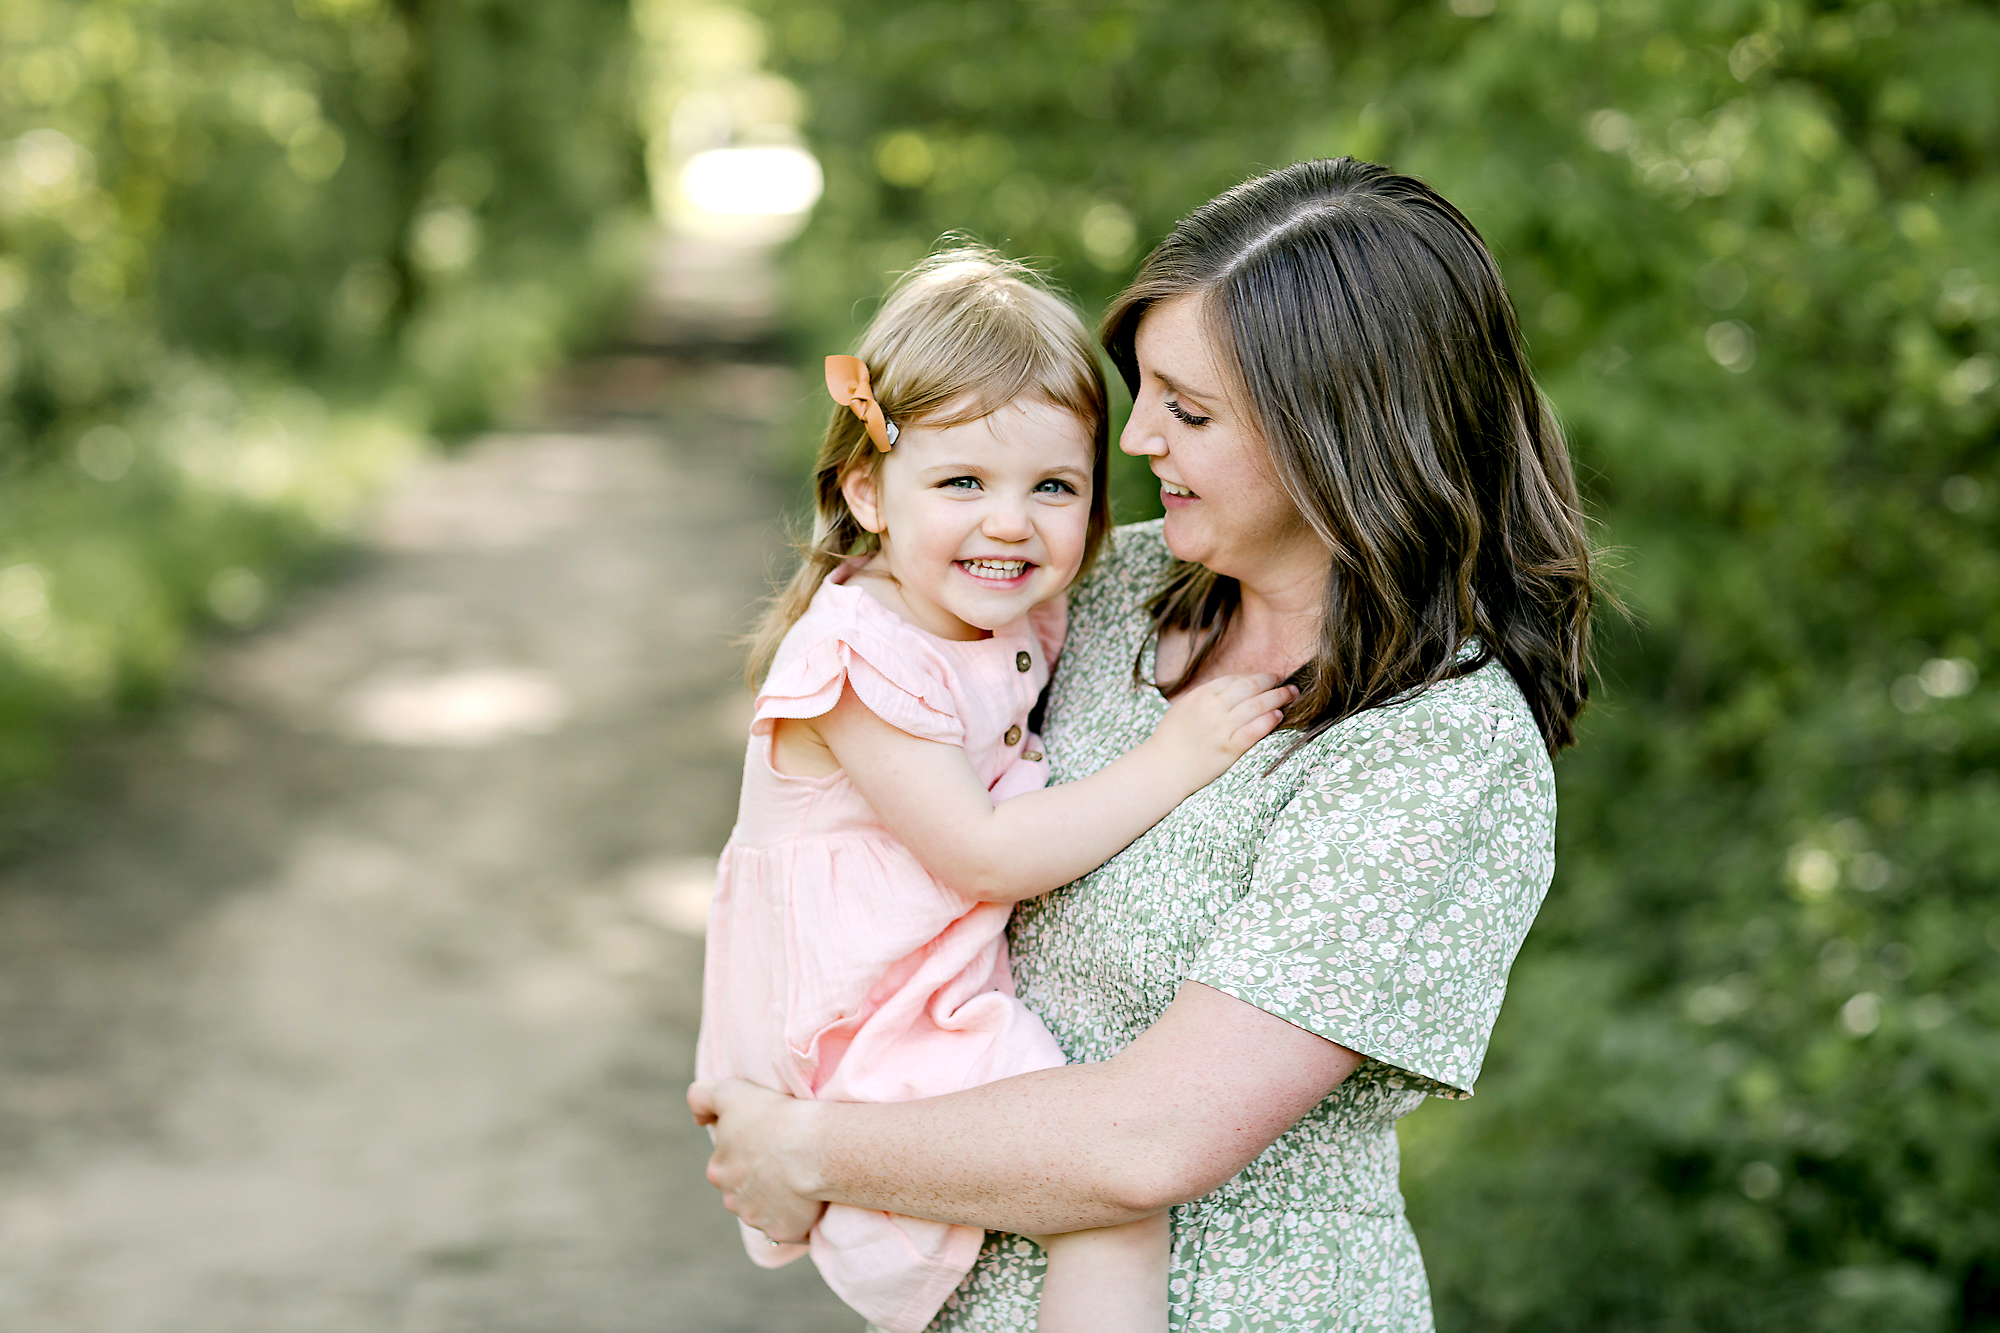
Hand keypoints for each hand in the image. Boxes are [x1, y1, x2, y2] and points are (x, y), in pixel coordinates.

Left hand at [687, 1078, 826, 1243]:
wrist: (815, 1149)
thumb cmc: (775, 1116)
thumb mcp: (731, 1092)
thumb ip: (701, 1097)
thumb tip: (698, 1119)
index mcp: (718, 1170)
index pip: (731, 1162)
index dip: (751, 1150)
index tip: (771, 1139)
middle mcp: (732, 1200)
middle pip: (746, 1189)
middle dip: (761, 1178)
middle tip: (788, 1158)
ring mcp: (757, 1219)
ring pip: (766, 1209)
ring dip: (779, 1198)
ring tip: (802, 1176)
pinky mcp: (783, 1232)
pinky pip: (790, 1226)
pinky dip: (798, 1215)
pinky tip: (811, 1196)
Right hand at [1147, 673, 1295, 788]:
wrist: (1164, 768)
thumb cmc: (1172, 738)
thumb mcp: (1184, 707)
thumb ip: (1207, 696)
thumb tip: (1233, 687)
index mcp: (1202, 695)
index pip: (1237, 679)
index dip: (1257, 677)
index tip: (1269, 679)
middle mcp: (1213, 708)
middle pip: (1251, 688)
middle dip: (1273, 683)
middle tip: (1288, 684)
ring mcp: (1221, 728)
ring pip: (1257, 706)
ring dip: (1278, 698)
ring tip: (1290, 696)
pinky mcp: (1229, 748)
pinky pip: (1254, 730)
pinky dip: (1268, 721)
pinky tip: (1278, 716)